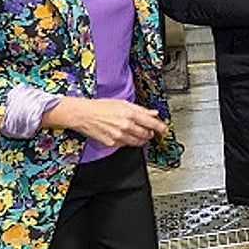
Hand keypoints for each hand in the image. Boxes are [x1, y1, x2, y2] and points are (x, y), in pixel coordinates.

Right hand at [44, 97, 167, 146]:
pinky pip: (126, 145)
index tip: (164, 129)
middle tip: (151, 131)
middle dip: (150, 133)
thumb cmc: (101, 107)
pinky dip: (129, 141)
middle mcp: (125, 126)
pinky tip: (127, 136)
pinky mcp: (112, 143)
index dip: (160, 127)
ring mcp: (118, 136)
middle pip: (145, 134)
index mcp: (129, 114)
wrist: (83, 115)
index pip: (151, 123)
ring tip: (141, 135)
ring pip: (137, 142)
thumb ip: (140, 110)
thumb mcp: (123, 103)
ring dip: (142, 139)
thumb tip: (153, 113)